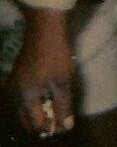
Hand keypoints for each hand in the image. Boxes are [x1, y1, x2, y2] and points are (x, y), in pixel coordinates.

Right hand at [7, 8, 76, 136]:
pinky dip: (34, 99)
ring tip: (55, 103)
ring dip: (38, 110)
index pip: (36, 124)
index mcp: (25, 98)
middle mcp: (15, 94)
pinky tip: (47, 91)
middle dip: (43, 120)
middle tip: (60, 115)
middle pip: (27, 119)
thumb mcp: (63, 81)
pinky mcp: (17, 75)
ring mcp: (14, 84)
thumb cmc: (55, 54)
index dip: (51, 126)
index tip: (64, 122)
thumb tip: (65, 126)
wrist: (44, 27)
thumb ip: (64, 106)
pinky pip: (23, 96)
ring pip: (24, 108)